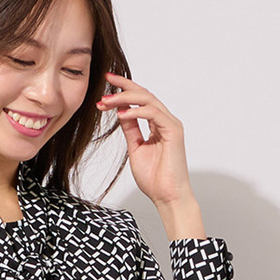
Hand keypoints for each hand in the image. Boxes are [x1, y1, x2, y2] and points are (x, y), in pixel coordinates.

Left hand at [96, 71, 193, 206]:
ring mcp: (171, 125)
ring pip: (148, 100)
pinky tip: (122, 113)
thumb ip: (130, 129)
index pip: (140, 100)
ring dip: (125, 98)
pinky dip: (137, 111)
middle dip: (124, 87)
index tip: (106, 84)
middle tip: (105, 82)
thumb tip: (121, 111)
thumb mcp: (135, 148)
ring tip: (107, 101)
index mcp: (158, 125)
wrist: (167, 197)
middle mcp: (165, 121)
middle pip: (144, 94)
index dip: (124, 90)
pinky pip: (154, 113)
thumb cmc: (155, 179)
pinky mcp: (174, 131)